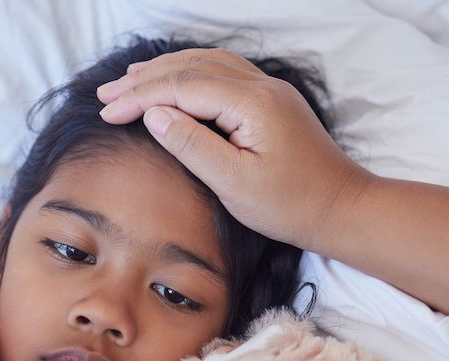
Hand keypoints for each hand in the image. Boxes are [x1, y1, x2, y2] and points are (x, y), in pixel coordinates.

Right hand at [95, 47, 373, 252]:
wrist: (342, 209)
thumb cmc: (291, 205)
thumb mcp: (234, 184)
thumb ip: (192, 146)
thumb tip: (154, 115)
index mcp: (252, 103)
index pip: (182, 87)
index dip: (141, 98)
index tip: (108, 113)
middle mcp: (262, 86)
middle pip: (191, 68)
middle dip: (145, 80)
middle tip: (105, 95)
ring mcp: (269, 90)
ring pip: (207, 64)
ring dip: (165, 72)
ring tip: (129, 83)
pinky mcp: (272, 101)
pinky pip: (223, 73)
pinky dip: (190, 74)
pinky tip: (174, 83)